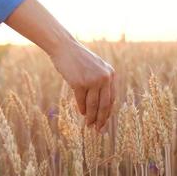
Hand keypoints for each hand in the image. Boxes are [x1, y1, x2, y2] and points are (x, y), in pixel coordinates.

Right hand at [4, 0, 114, 129]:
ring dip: (91, 117)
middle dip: (102, 119)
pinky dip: (82, 108)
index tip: (105, 121)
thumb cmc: (78, 59)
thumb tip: (102, 105)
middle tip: (99, 129)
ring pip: (93, 105)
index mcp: (110, 73)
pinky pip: (82, 101)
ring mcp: (92, 80)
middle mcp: (104, 77)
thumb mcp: (95, 67)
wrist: (64, 47)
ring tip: (89, 125)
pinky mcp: (79, 83)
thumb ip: (101, 82)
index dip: (108, 111)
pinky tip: (82, 113)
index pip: (112, 98)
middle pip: (105, 104)